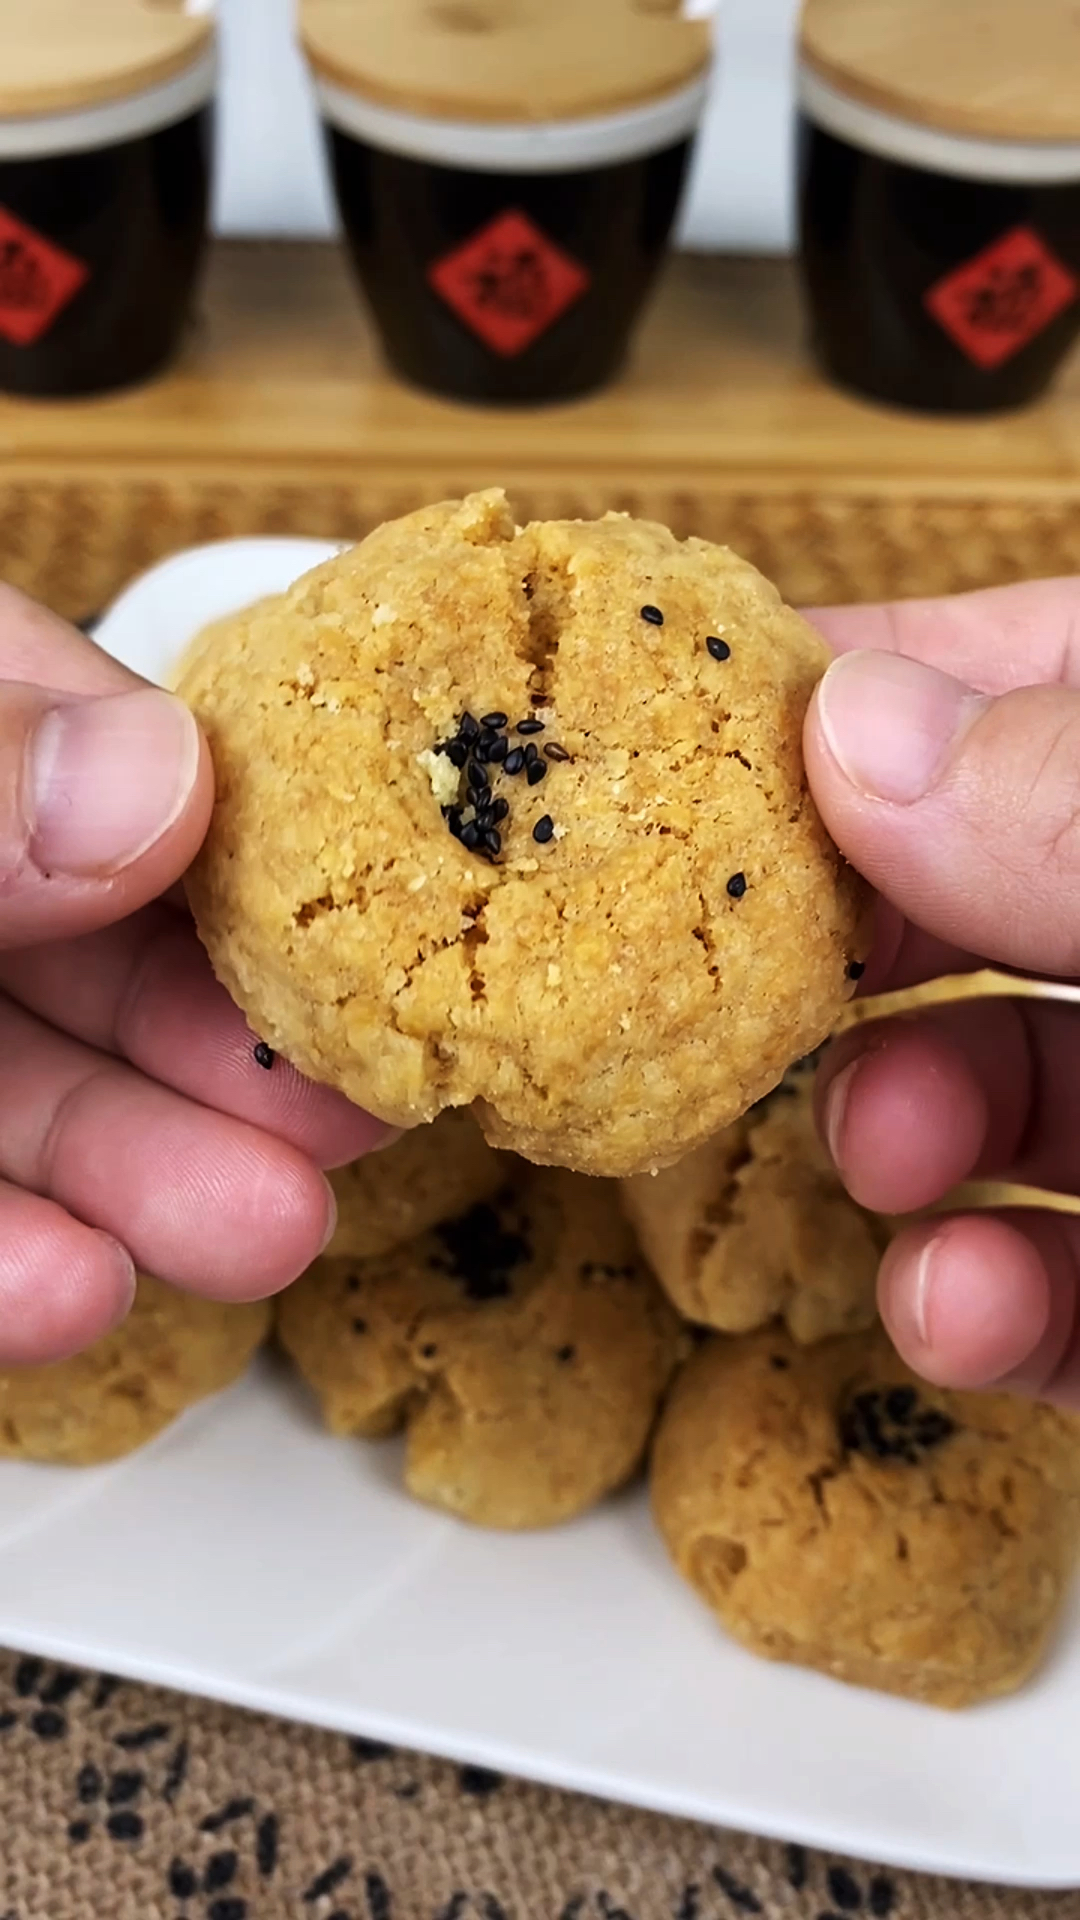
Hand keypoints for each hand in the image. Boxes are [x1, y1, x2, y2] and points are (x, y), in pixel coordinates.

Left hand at [0, 585, 387, 1366]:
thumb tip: (165, 789)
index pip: (111, 747)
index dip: (247, 827)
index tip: (371, 914)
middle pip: (97, 950)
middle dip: (233, 1046)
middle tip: (361, 1115)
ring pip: (25, 1102)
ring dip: (145, 1177)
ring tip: (265, 1238)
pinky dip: (2, 1269)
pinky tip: (75, 1301)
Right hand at [805, 577, 1079, 1411]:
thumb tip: (849, 726)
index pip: (1019, 673)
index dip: (849, 690)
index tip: (678, 739)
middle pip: (970, 893)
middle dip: (847, 941)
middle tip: (741, 977)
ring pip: (1004, 1096)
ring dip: (902, 1129)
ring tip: (878, 1153)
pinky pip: (1064, 1293)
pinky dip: (988, 1308)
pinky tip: (954, 1309)